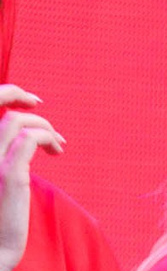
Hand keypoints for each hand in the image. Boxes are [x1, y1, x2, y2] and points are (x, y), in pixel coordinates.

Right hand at [0, 86, 65, 270]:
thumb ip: (5, 159)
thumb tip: (24, 142)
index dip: (7, 95)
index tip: (30, 102)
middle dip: (21, 98)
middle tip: (43, 108)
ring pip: (16, 122)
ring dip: (43, 125)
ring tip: (58, 144)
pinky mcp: (8, 175)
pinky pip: (29, 140)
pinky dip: (47, 137)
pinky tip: (57, 151)